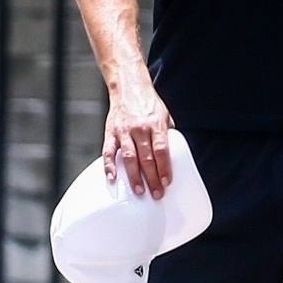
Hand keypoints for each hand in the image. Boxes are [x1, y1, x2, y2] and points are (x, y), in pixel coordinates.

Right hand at [103, 82, 174, 197]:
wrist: (128, 87)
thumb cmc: (149, 104)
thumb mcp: (165, 116)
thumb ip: (168, 136)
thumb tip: (174, 156)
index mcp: (156, 124)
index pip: (161, 150)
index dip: (164, 167)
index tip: (166, 182)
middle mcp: (140, 128)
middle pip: (147, 157)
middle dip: (152, 178)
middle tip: (156, 194)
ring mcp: (124, 131)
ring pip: (129, 157)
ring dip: (134, 176)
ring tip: (139, 191)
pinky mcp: (110, 132)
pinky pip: (109, 152)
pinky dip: (109, 166)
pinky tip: (112, 178)